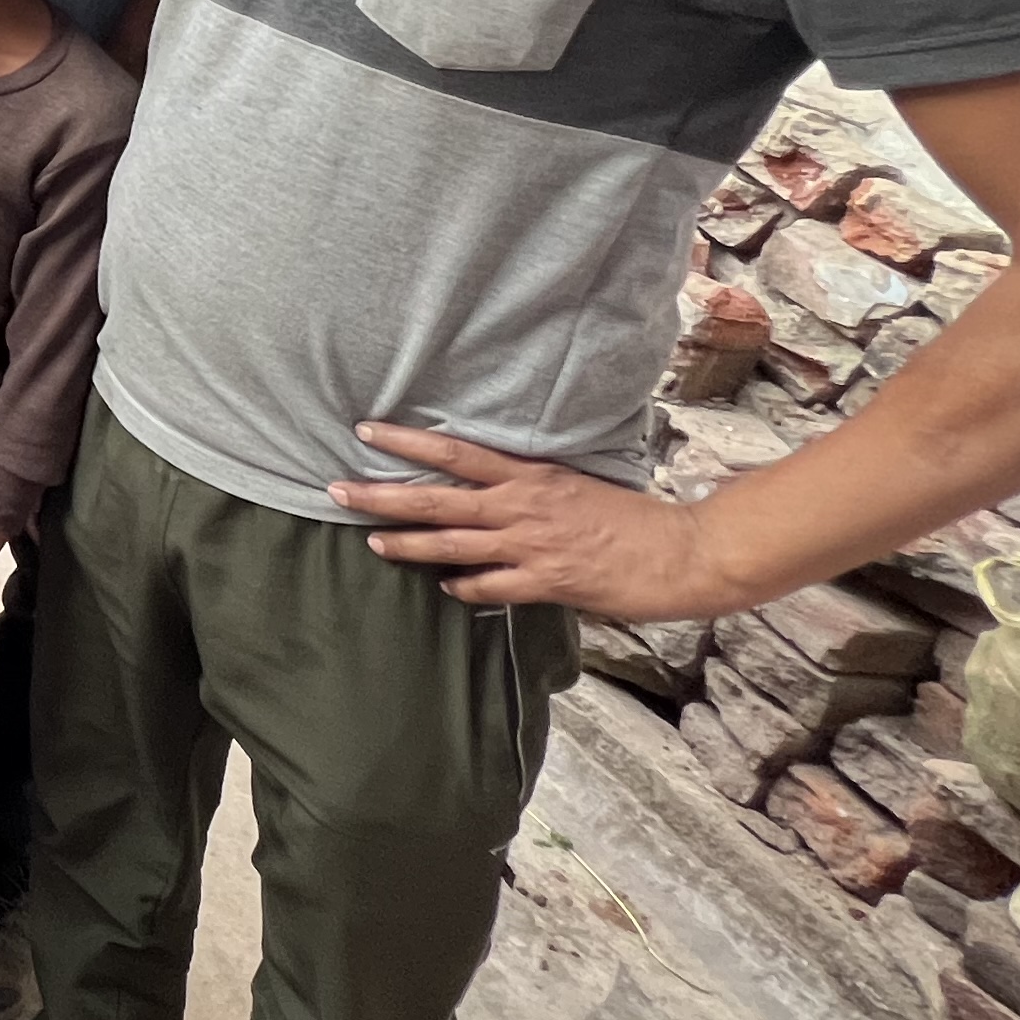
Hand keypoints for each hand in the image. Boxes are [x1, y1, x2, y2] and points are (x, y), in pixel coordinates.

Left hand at [326, 422, 731, 616]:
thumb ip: (534, 489)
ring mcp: (532, 545)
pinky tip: (444, 588)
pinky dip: (464, 588)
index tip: (366, 430)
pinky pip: (491, 586)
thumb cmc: (634, 518)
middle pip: (437, 497)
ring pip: (452, 543)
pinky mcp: (548, 581)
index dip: (407, 442)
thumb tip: (497, 491)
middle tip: (335, 488)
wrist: (684, 550)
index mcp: (531, 476)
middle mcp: (523, 506)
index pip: (455, 453)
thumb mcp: (577, 487)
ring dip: (407, 543)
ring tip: (369, 542)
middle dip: (382, 495)